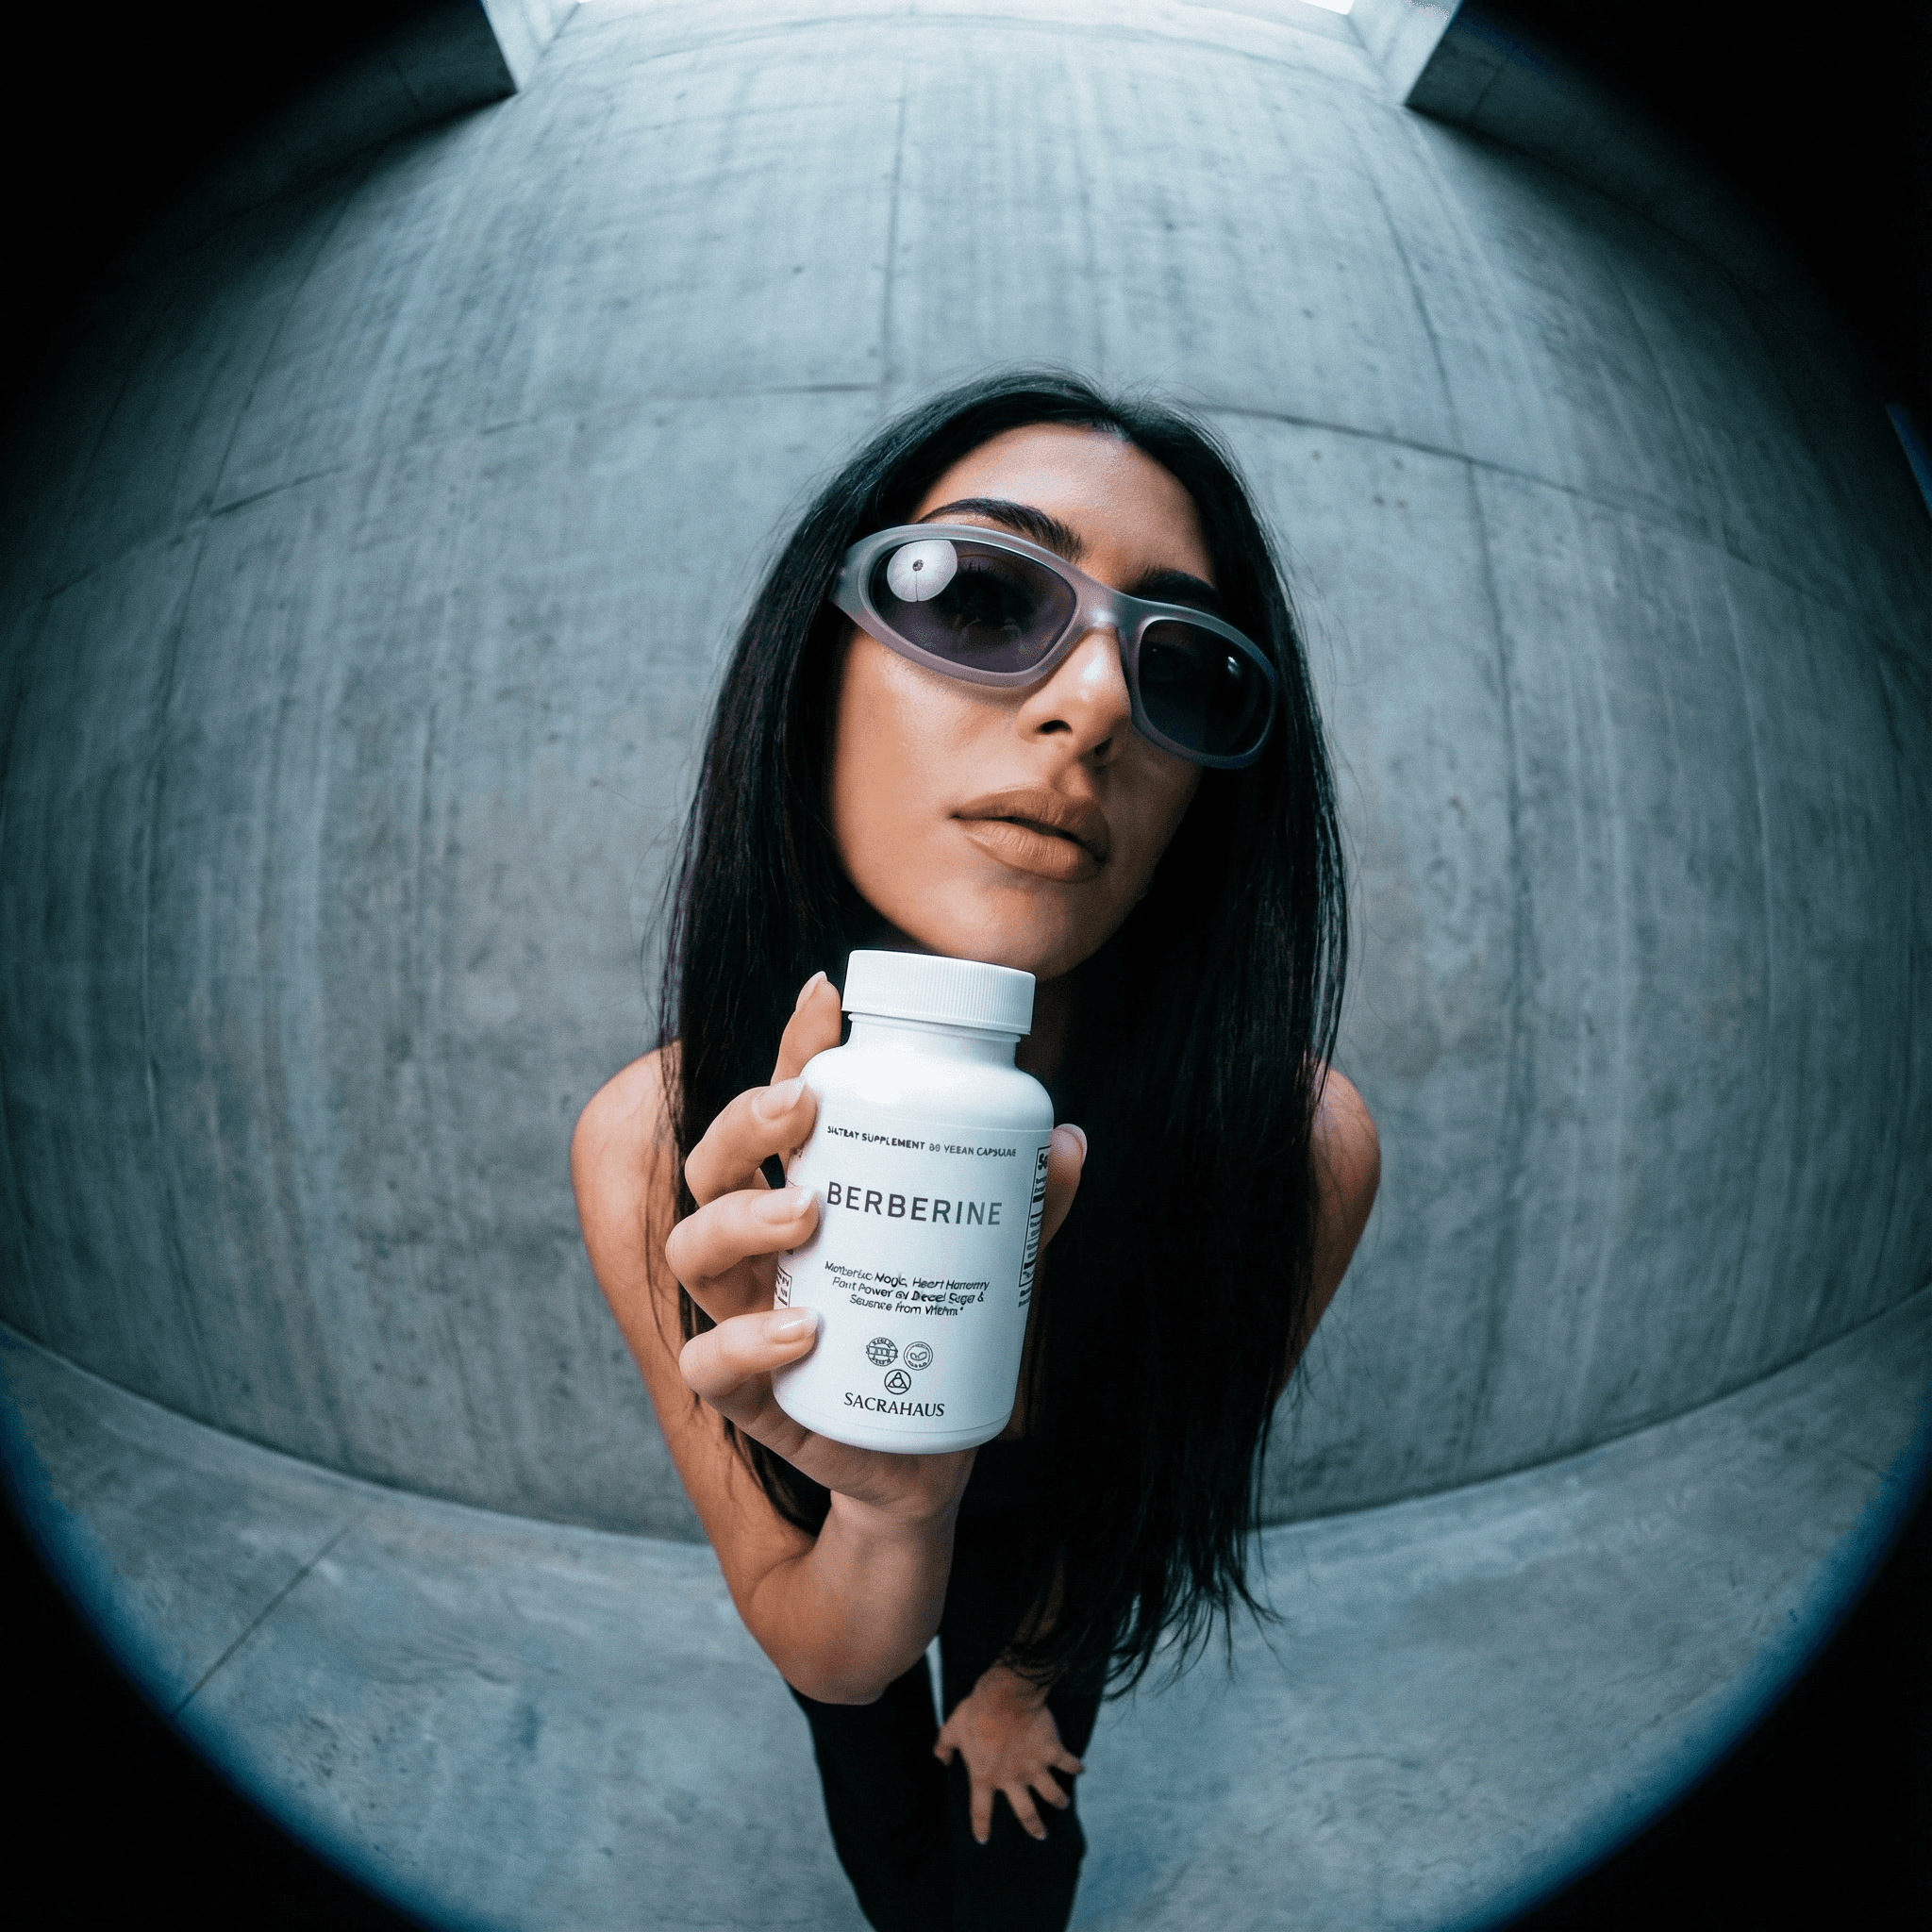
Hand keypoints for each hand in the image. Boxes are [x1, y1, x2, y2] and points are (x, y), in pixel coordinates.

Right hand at [665, 971, 1086, 1524]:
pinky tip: (804, 1330)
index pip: (784, 1107)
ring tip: (808, 1212)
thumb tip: (1069, 1139)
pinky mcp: (747, 1392)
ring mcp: (743, 1313)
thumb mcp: (992, 1261)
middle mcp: (760, 1245)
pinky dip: (745, 1342)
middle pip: (714, 1162)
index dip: (794, 1047)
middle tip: (805, 1107)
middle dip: (745, 1119)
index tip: (824, 997)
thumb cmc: (940, 1331)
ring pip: (694, 1248)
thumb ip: (1026, 1207)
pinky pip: (709, 1364)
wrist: (928, 1458)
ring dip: (741, 1219)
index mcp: (809, 1191)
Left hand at [934, 1661, 1084, 1842]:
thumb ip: (944, 1746)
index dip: (981, 1827)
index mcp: (985, 1776)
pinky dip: (1075, 1766)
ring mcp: (1034, 1767)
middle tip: (1040, 1835)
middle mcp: (1012, 1779)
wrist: (1006, 1696)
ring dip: (1058, 1800)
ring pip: (1051, 1793)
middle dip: (1034, 1826)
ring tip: (1063, 1804)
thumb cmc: (976, 1712)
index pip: (981, 1810)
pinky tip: (1080, 1768)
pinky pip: (1067, 1763)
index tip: (982, 1840)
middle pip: (1025, 1812)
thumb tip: (939, 1757)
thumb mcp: (952, 1729)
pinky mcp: (1051, 1751)